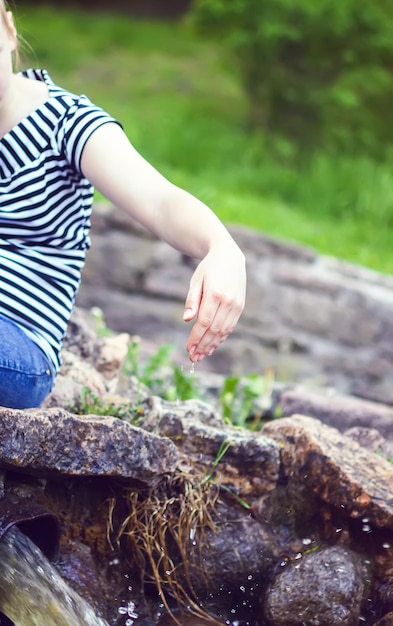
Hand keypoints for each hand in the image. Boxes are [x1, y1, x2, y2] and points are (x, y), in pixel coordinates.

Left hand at [183, 246, 245, 361]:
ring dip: (212, 345)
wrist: (229, 256)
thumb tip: (187, 320)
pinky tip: (212, 346)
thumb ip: (192, 300)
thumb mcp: (196, 281)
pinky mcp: (240, 307)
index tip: (188, 348)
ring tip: (201, 355)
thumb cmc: (208, 268)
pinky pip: (230, 326)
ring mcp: (237, 305)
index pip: (205, 322)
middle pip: (215, 330)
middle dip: (203, 345)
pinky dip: (221, 338)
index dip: (196, 338)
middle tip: (193, 357)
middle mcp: (229, 301)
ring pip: (224, 331)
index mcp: (216, 294)